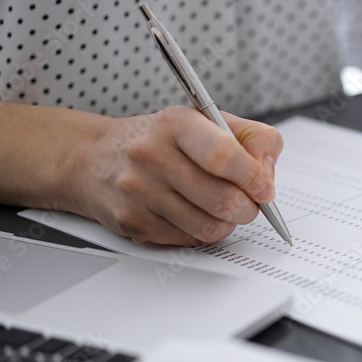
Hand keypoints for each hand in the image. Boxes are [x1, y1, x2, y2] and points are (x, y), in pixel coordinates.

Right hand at [69, 106, 282, 245]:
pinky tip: (192, 214)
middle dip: (247, 208)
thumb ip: (249, 138)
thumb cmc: (159, 140)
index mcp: (176, 124)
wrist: (94, 158)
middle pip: (222, 199)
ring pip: (209, 226)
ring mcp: (139, 191)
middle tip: (249, 203)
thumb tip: (268, 171)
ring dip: (226, 223)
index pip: (223, 155)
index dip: (253, 177)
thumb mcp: (204, 121)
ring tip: (220, 208)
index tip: (265, 188)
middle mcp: (152, 155)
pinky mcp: (133, 221)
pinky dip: (200, 232)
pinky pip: (188, 239)